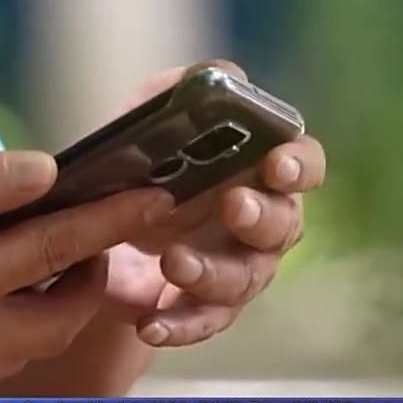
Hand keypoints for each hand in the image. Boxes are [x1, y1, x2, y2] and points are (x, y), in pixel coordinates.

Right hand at [0, 151, 172, 395]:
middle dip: (94, 275)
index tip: (155, 196)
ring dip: (57, 301)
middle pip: (66, 316)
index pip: (59, 249)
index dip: (112, 219)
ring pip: (36, 342)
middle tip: (92, 233)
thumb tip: (43, 171)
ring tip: (47, 255)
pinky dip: (16, 320)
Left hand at [105, 61, 325, 346]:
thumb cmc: (145, 164)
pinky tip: (150, 323)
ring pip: (245, 279)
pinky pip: (203, 322)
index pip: (304, 165)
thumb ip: (182, 92)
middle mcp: (265, 224)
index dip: (298, 166)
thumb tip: (220, 75)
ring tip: (171, 262)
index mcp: (262, 171)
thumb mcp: (152, 119)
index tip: (275, 163)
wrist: (98, 230)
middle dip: (260, 217)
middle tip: (232, 205)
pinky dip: (179, 326)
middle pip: (284, 226)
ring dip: (212, 272)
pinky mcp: (206, 310)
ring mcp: (241, 270)